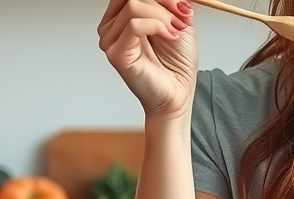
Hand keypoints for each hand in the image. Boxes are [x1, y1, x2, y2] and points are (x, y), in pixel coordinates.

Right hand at [99, 0, 198, 120]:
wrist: (178, 95)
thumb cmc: (176, 66)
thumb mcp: (179, 23)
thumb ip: (173, 5)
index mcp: (123, 16)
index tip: (182, 5)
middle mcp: (112, 26)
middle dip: (163, 2)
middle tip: (182, 16)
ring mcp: (111, 40)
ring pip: (133, 7)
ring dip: (163, 16)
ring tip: (176, 30)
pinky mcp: (116, 53)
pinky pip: (133, 25)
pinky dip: (157, 26)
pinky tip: (170, 36)